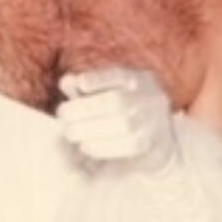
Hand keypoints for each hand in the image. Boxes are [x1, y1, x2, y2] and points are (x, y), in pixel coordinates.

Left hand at [55, 67, 178, 170]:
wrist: (158, 139)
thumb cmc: (122, 109)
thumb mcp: (106, 92)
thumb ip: (84, 86)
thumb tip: (67, 82)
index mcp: (138, 80)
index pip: (119, 75)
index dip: (99, 78)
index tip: (80, 84)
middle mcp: (151, 98)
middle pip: (118, 101)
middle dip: (86, 108)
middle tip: (63, 116)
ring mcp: (155, 122)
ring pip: (124, 125)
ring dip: (91, 130)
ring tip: (71, 133)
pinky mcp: (156, 146)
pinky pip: (129, 146)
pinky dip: (104, 147)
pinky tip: (86, 146)